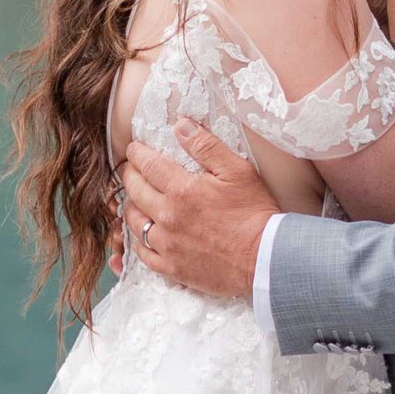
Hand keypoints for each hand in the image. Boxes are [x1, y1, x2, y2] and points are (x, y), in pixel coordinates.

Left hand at [120, 126, 273, 302]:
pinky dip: (138, 242)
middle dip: (130, 176)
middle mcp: (168, 216)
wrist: (265, 259)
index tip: (134, 150)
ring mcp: (167, 244)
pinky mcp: (172, 267)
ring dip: (131, 207)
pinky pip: (143, 254)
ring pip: (134, 222)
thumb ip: (207, 146)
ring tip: (136, 200)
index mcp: (181, 189)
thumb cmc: (254, 213)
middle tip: (132, 170)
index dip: (136, 154)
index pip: (147, 165)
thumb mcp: (237, 170)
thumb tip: (181, 125)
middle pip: (134, 191)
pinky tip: (143, 235)